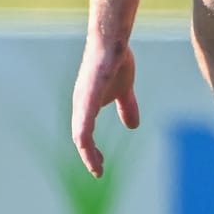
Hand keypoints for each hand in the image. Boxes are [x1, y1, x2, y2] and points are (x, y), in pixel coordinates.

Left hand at [70, 41, 138, 176]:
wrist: (113, 42)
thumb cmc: (116, 61)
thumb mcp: (124, 91)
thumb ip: (127, 107)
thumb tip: (133, 126)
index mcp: (87, 106)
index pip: (84, 134)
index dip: (91, 151)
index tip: (100, 165)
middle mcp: (80, 105)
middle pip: (80, 138)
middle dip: (88, 157)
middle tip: (98, 171)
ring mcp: (82, 101)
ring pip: (80, 134)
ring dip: (87, 152)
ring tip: (96, 166)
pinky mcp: (88, 96)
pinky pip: (84, 120)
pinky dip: (86, 137)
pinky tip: (89, 147)